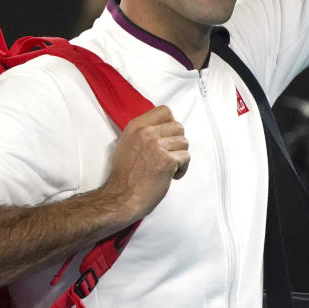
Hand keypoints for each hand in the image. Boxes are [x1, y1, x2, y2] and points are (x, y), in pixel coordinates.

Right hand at [102, 105, 189, 220]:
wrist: (122, 197)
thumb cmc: (124, 176)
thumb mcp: (127, 144)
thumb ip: (143, 133)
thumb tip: (162, 128)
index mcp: (136, 126)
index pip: (164, 111)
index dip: (170, 123)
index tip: (168, 136)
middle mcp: (146, 133)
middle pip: (178, 126)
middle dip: (177, 142)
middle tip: (170, 154)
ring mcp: (157, 146)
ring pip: (184, 142)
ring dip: (180, 155)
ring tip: (170, 166)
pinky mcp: (167, 161)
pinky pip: (186, 157)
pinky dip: (182, 168)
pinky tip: (172, 175)